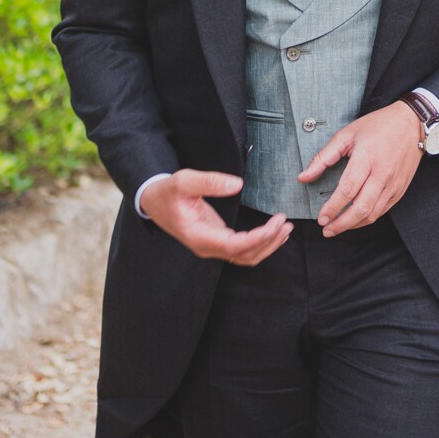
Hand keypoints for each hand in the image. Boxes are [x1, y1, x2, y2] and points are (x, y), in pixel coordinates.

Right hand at [139, 170, 291, 265]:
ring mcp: (211, 246)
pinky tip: (273, 233)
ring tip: (285, 228)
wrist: (153, 201)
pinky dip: (260, 244)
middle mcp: (206, 247)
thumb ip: (209, 182)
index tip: (276, 223)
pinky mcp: (216, 241)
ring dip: (267, 245)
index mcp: (198, 236)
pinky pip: (242, 251)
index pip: (234, 246)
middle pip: (244, 255)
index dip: (259, 238)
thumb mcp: (184, 181)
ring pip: (245, 256)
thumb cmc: (168, 192)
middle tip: (285, 222)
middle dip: (269, 241)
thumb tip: (236, 184)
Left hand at [299, 101, 425, 234]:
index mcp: (367, 158)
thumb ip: (323, 157)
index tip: (320, 217)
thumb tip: (303, 177)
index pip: (347, 190)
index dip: (332, 207)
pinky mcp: (400, 189)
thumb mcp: (347, 135)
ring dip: (353, 225)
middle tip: (326, 229)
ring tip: (337, 228)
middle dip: (341, 224)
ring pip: (372, 214)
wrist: (411, 124)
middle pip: (361, 208)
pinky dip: (367, 219)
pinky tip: (355, 220)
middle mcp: (382, 174)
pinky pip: (382, 211)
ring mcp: (393, 184)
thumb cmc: (379, 126)